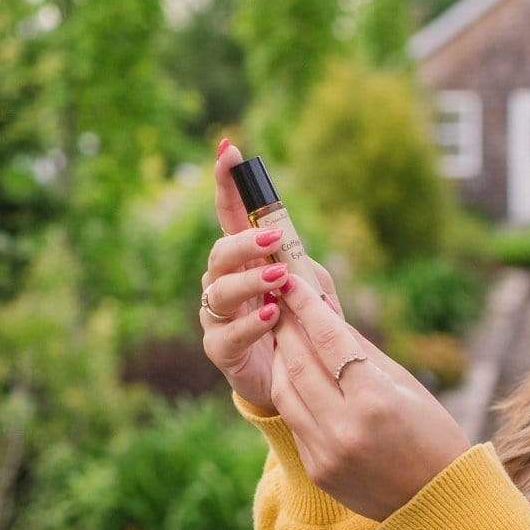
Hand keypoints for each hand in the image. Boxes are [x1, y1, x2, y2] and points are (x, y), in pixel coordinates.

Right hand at [201, 140, 344, 413]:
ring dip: (251, 281)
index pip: (231, 215)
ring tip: (278, 281)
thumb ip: (301, 263)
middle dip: (245, 242)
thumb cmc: (303, 324)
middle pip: (221, 252)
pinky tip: (271, 315)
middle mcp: (224, 282)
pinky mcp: (220, 349)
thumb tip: (290, 243)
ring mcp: (218, 315)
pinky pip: (227, 332)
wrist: (301, 380)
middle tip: (274, 241)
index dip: (227, 182)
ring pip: (220, 289)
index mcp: (246, 260)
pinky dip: (250, 322)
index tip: (229, 149)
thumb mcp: (311, 288)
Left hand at [269, 272, 471, 521]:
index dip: (307, 307)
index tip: (292, 282)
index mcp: (375, 400)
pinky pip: (295, 420)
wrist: (437, 502)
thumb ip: (363, 353)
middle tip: (276, 299)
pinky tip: (293, 372)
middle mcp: (345, 427)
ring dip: (281, 358)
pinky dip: (292, 392)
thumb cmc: (433, 433)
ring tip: (281, 333)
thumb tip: (328, 317)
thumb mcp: (406, 386)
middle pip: (300, 363)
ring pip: (286, 392)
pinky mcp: (317, 469)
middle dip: (285, 326)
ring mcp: (326, 452)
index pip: (330, 341)